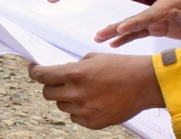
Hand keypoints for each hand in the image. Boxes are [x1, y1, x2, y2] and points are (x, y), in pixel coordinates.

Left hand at [28, 53, 162, 129]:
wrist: (146, 84)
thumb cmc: (125, 67)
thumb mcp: (99, 57)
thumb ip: (79, 65)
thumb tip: (67, 71)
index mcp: (77, 74)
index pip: (43, 75)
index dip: (35, 72)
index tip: (34, 69)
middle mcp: (76, 93)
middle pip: (48, 93)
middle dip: (51, 85)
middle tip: (62, 79)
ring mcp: (83, 110)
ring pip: (62, 105)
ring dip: (67, 97)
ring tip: (86, 89)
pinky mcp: (91, 123)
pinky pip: (75, 117)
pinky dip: (79, 108)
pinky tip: (94, 99)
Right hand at [95, 0, 180, 46]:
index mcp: (172, 3)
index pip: (150, 15)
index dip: (135, 22)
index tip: (120, 30)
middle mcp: (163, 7)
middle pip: (137, 18)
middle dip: (118, 26)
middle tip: (99, 34)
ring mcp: (160, 16)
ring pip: (135, 24)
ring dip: (118, 32)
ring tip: (99, 39)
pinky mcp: (161, 25)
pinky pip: (141, 31)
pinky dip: (128, 36)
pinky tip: (114, 44)